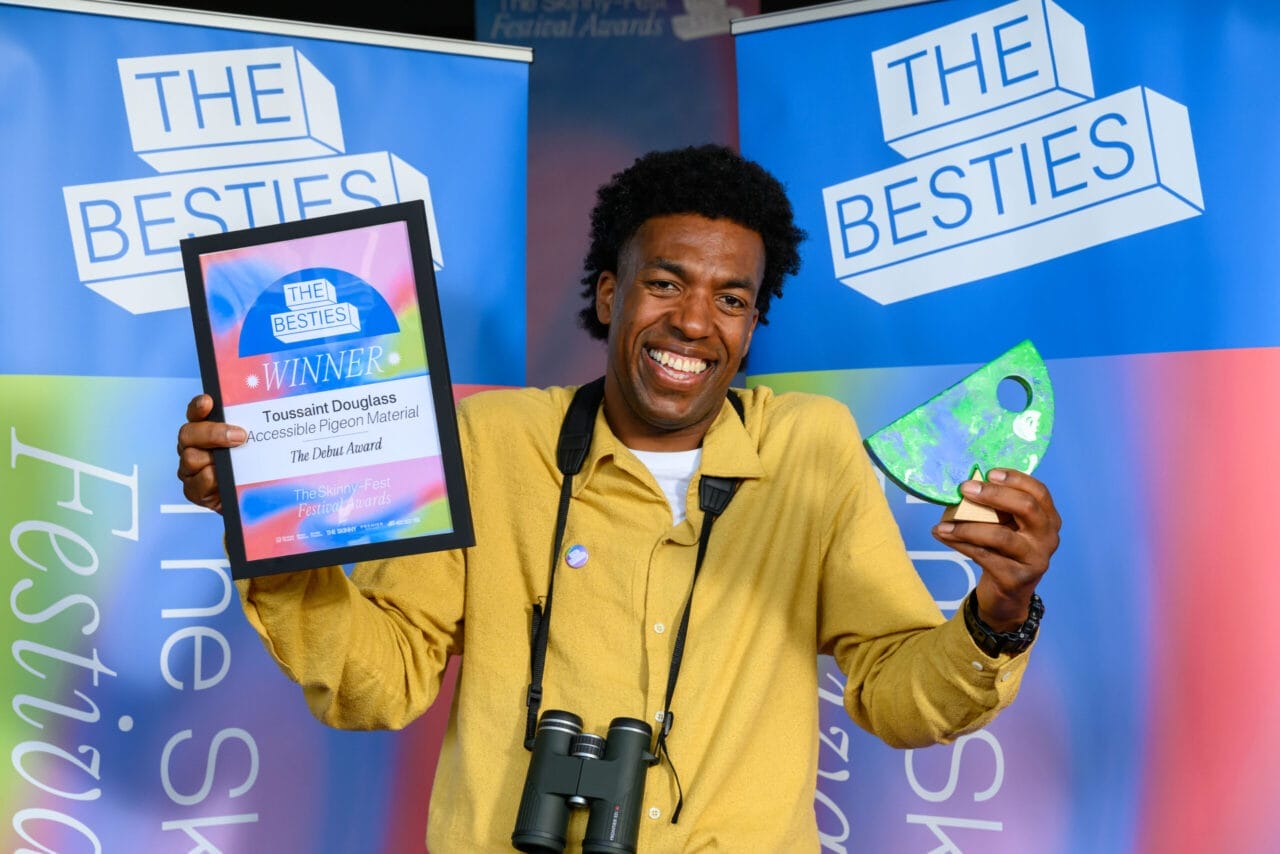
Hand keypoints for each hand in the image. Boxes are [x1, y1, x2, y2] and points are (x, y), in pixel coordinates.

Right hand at [176, 394, 246, 513]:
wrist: (249, 500)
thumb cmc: (250, 469)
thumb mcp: (252, 446)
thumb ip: (251, 431)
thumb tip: (268, 415)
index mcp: (205, 431)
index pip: (197, 413)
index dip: (198, 406)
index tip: (208, 402)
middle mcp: (193, 447)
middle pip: (188, 433)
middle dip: (212, 433)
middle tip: (239, 436)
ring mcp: (190, 468)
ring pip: (190, 458)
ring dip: (213, 459)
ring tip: (235, 463)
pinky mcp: (193, 490)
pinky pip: (198, 482)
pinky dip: (212, 480)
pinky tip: (225, 481)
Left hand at [931, 468, 1060, 630]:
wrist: (1007, 594)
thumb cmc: (1004, 551)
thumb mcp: (1007, 526)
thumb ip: (997, 507)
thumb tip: (966, 483)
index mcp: (1048, 518)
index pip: (1039, 491)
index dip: (1015, 479)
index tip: (989, 473)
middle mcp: (1047, 538)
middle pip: (1027, 508)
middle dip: (994, 495)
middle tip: (965, 489)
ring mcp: (1035, 559)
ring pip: (1000, 536)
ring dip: (967, 526)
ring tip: (942, 524)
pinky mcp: (1016, 578)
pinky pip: (984, 556)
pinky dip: (960, 544)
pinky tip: (943, 535)